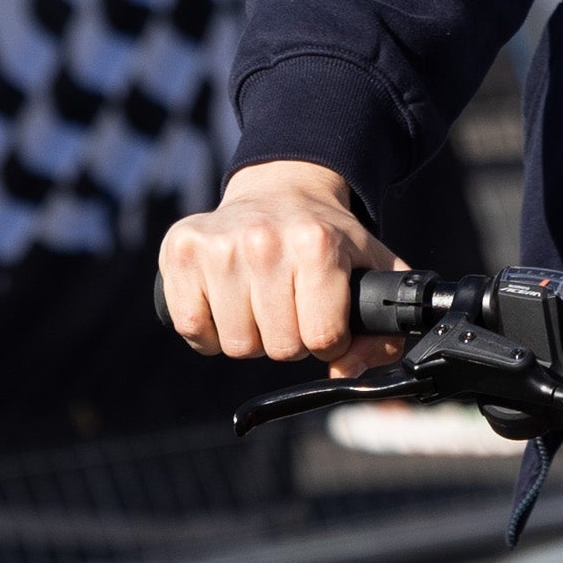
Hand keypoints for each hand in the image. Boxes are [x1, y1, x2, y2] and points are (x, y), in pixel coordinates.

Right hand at [157, 160, 405, 376]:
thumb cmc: (328, 239)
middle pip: (279, 347)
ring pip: (236, 345)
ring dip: (252, 336)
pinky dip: (210, 330)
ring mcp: (218, 245)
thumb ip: (381, 331)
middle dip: (290, 339)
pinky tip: (227, 302)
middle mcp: (265, 241)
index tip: (326, 320)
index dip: (329, 341)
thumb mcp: (374, 270)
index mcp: (318, 244)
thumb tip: (344, 371)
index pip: (321, 338)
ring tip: (261, 302)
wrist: (280, 190)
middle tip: (292, 308)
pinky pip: (192, 328)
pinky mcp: (181, 250)